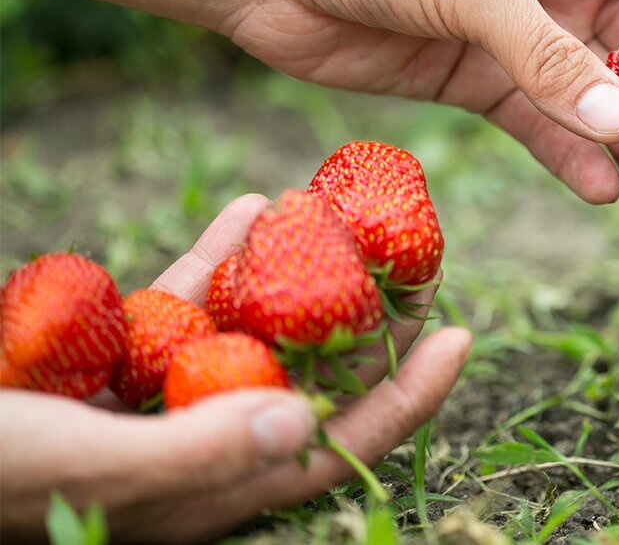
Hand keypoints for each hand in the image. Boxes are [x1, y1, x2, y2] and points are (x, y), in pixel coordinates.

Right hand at [0, 195, 471, 543]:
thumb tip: (302, 421)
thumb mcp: (87, 465)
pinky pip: (191, 301)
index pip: (338, 443)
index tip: (460, 335)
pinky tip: (255, 207)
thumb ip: (196, 453)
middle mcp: (205, 439)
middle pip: (314, 376)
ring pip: (257, 328)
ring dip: (300, 274)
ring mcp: (167, 394)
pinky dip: (223, 258)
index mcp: (215, 482)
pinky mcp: (124, 356)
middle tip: (414, 256)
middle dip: (368, 318)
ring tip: (343, 219)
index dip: (408, 396)